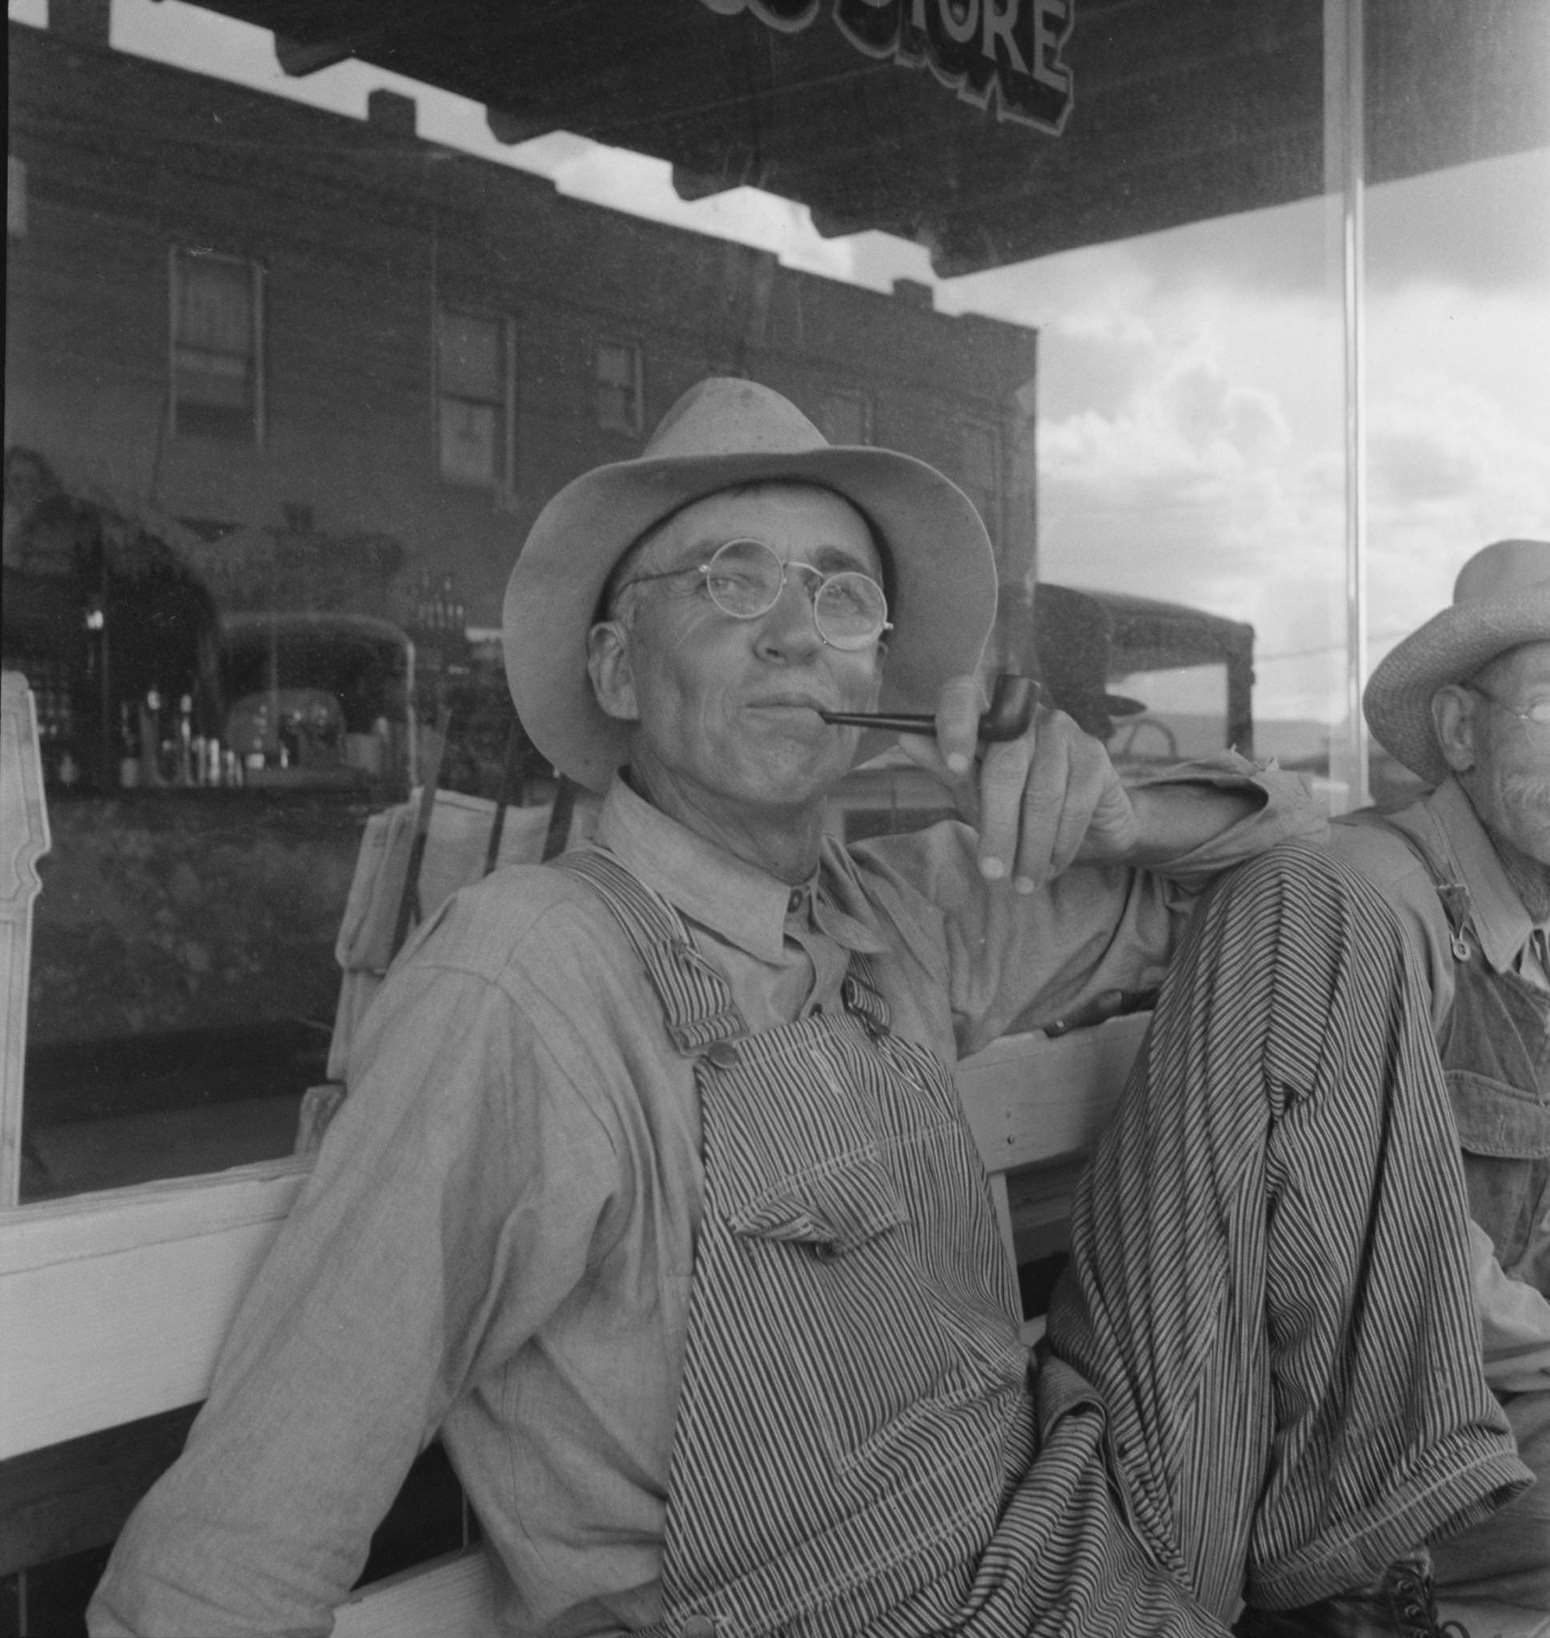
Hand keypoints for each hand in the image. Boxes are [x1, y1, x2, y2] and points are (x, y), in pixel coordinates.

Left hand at [896, 674, 1138, 889]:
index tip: (954, 765)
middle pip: (1004, 767)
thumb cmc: (1017, 806)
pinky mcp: (1093, 755)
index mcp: (984, 717)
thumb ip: (947, 769)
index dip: (956, 725)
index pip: (962, 697)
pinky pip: (1073, 804)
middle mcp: (1023, 714)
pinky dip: (1060, 843)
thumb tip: (905, 739)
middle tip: (992, 873)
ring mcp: (1062, 730)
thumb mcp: (974, 793)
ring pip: (1041, 794)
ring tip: (1022, 883)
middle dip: (998, 829)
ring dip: (1031, 847)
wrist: (1086, 824)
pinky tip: (1051, 866)